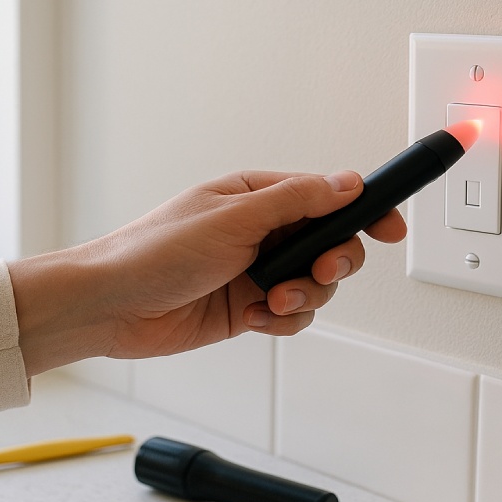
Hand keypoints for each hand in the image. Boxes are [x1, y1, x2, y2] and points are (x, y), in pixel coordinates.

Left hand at [8, 170, 406, 374]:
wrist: (111, 306)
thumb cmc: (154, 251)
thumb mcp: (233, 217)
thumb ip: (297, 201)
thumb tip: (347, 182)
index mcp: (257, 197)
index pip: (327, 196)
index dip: (364, 211)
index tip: (391, 229)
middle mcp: (262, 232)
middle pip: (331, 244)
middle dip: (333, 261)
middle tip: (316, 271)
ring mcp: (257, 271)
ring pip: (316, 285)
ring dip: (305, 295)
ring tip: (272, 300)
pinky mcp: (249, 308)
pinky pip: (293, 315)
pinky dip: (285, 319)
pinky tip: (259, 317)